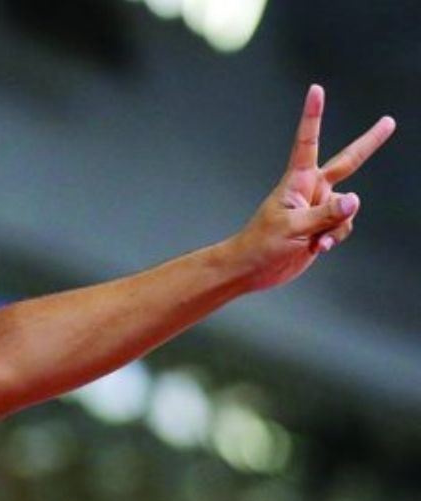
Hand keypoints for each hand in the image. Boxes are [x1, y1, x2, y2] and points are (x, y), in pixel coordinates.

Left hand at [230, 84, 394, 290]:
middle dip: (369, 143)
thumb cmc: (260, 245)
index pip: (308, 141)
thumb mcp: (293, 228)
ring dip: (335, 227)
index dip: (313, 115)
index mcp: (297, 181)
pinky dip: (333, 239)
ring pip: (347, 209)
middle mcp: (311, 189)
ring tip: (313, 240)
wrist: (252, 269)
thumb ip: (326, 215)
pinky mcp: (322, 226)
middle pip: (348, 162)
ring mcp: (318, 208)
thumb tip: (354, 200)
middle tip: (389, 122)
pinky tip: (315, 248)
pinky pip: (342, 228)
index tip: (316, 90)